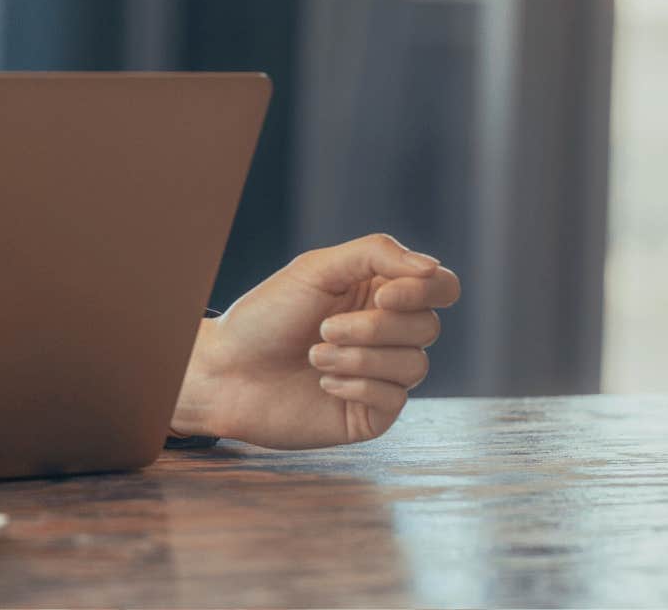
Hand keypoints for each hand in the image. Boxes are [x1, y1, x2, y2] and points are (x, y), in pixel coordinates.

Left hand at [171, 234, 460, 448]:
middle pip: (428, 326)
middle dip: (374, 327)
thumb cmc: (266, 316)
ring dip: (359, 357)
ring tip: (314, 355)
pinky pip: (395, 398)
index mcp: (380, 293)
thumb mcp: (316, 269)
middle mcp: (388, 334)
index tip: (383, 296)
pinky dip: (357, 385)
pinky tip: (323, 383)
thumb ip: (376, 254)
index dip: (424, 291)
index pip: (441, 287)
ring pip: (415, 364)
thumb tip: (432, 268)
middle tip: (324, 328)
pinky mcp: (372, 413)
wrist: (226, 371)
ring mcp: (383, 375)